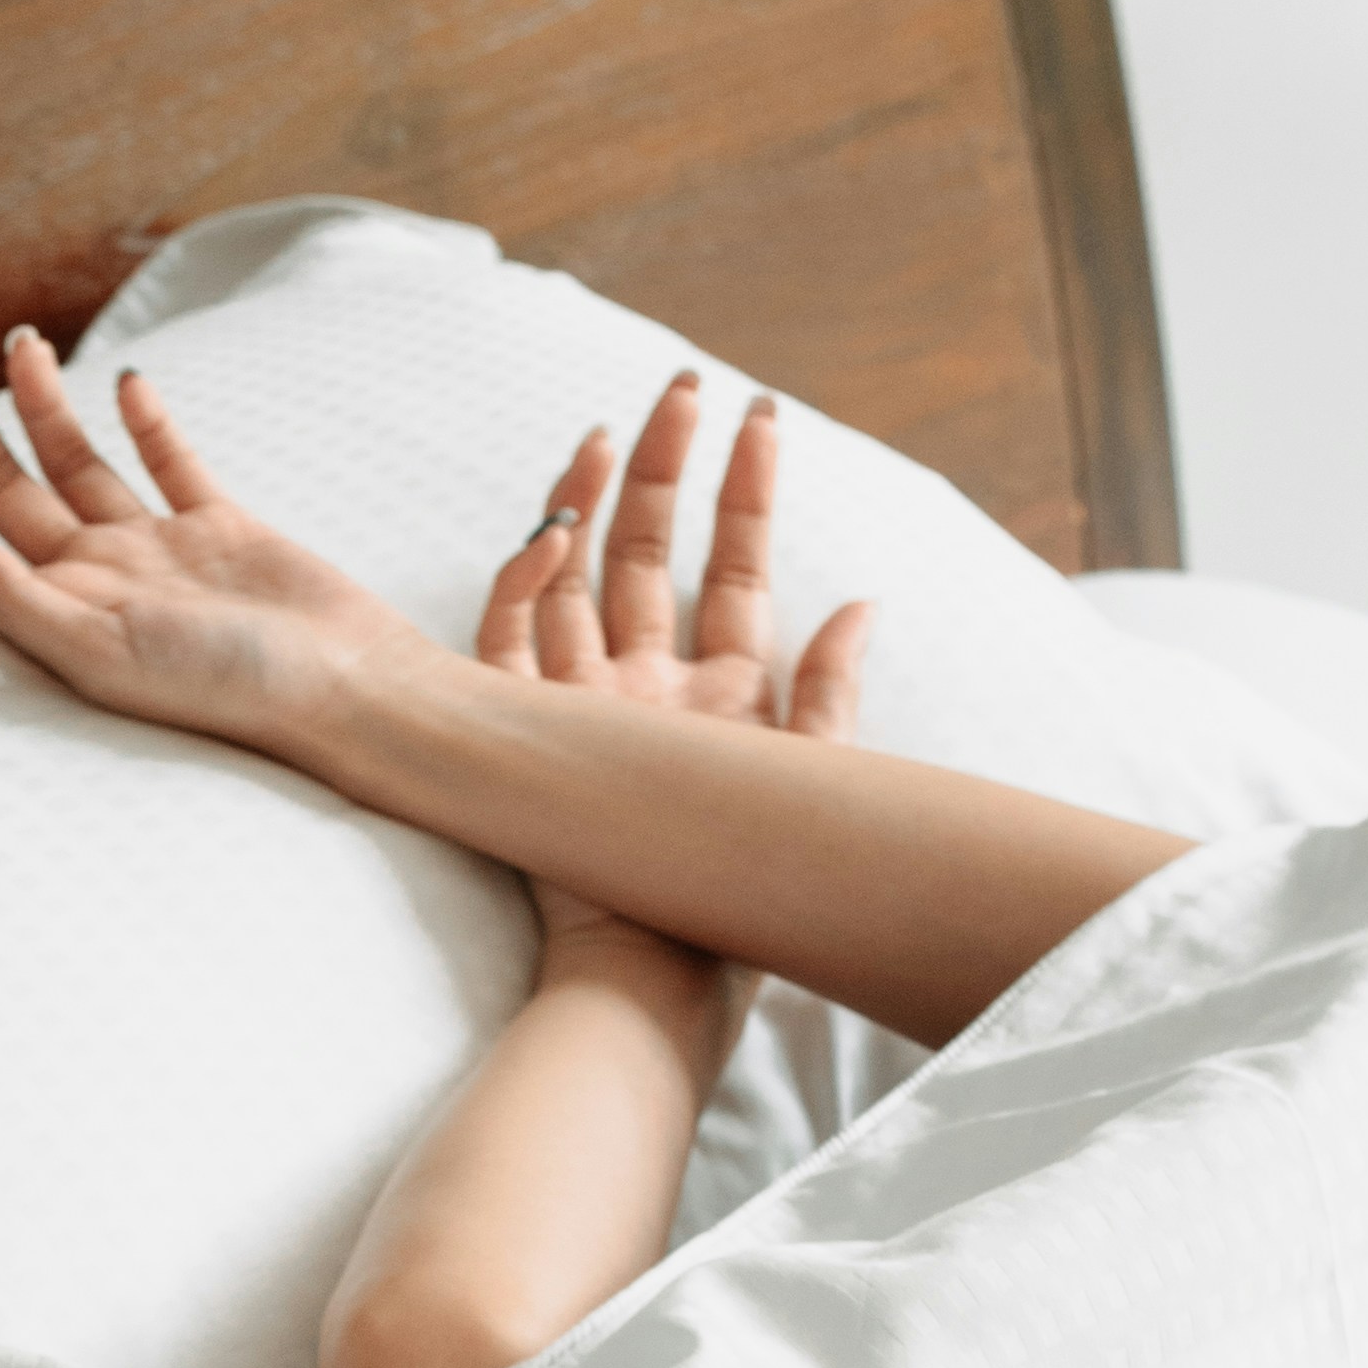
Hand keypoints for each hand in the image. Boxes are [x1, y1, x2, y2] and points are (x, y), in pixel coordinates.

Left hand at [0, 327, 437, 755]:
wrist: (348, 691)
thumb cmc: (227, 689)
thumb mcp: (100, 646)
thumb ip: (13, 593)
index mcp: (52, 613)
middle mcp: (92, 582)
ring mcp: (155, 556)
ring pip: (73, 464)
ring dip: (39, 403)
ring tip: (18, 340)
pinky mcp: (220, 534)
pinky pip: (169, 466)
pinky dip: (146, 422)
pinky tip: (125, 380)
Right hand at [475, 373, 870, 988]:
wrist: (650, 982)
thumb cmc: (738, 906)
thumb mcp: (806, 782)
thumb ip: (830, 693)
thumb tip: (863, 600)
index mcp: (719, 698)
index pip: (733, 571)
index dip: (747, 492)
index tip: (760, 414)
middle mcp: (645, 693)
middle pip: (649, 557)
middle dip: (665, 469)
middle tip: (682, 385)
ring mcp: (580, 709)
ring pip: (574, 580)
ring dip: (587, 503)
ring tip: (608, 432)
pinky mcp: (520, 739)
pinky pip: (504, 643)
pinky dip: (521, 587)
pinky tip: (550, 535)